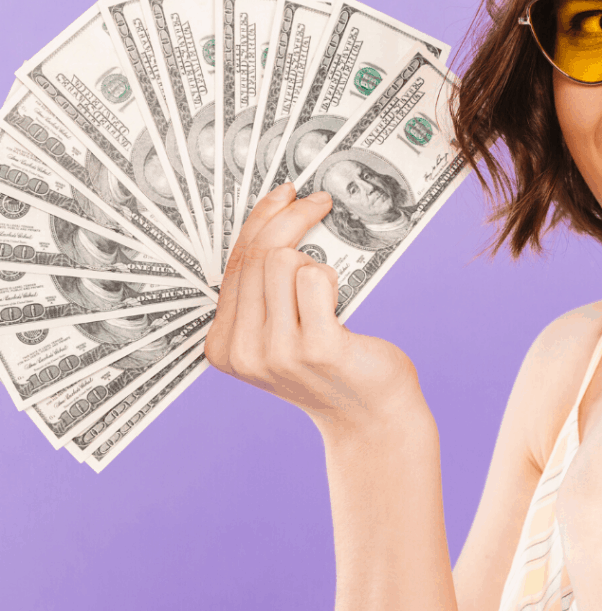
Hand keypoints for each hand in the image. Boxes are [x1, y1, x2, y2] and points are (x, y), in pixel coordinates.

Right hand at [205, 183, 427, 435]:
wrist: (369, 417)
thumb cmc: (331, 365)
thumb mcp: (281, 332)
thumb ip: (267, 290)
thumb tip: (275, 215)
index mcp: (224, 346)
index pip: (235, 264)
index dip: (261, 219)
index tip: (284, 193)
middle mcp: (244, 351)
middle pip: (260, 256)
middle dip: (292, 216)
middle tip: (319, 200)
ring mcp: (278, 352)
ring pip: (286, 262)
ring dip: (316, 260)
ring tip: (329, 288)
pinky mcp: (317, 347)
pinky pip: (316, 277)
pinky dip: (331, 277)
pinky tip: (339, 301)